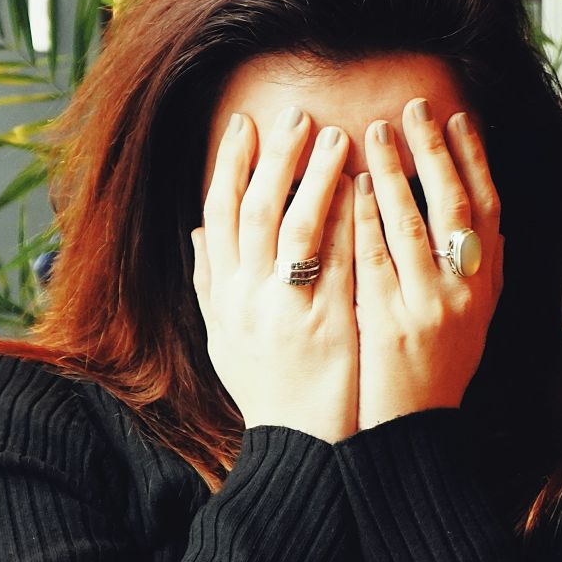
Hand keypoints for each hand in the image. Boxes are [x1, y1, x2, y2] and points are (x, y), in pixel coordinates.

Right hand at [192, 105, 359, 442]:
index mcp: (224, 296)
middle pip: (256, 209)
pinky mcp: (328, 323)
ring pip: (298, 226)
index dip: (231, 166)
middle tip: (295, 114)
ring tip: (337, 135)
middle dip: (275, 156)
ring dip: (316, 175)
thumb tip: (197, 234)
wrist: (301, 447)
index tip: (245, 125)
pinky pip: (337, 259)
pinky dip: (347, 219)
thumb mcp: (224, 338)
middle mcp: (248, 298)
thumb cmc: (268, 390)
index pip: (219, 214)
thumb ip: (210, 284)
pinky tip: (364, 188)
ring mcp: (288, 310)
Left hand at [351, 98, 503, 429]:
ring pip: (415, 224)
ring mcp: (430, 307)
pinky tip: (352, 186)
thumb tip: (482, 222)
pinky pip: (376, 258)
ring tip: (375, 131)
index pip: (488, 208)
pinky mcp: (392, 322)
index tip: (458, 119)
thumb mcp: (468, 321)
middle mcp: (466, 292)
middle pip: (457, 205)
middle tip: (414, 108)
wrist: (411, 435)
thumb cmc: (433, 375)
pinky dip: (366, 218)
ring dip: (396, 172)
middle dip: (434, 150)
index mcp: (486, 286)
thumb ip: (470, 273)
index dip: (475, 160)